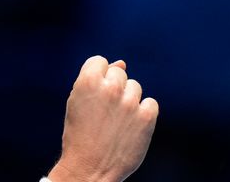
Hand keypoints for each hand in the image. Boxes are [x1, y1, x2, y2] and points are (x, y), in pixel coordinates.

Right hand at [47, 56, 157, 181]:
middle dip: (113, 87)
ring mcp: (129, 102)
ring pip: (135, 87)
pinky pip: (151, 103)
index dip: (97, 77)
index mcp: (88, 81)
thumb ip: (96, 78)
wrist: (89, 168)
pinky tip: (131, 126)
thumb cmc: (80, 133)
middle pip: (119, 73)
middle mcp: (109, 88)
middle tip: (104, 110)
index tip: (94, 94)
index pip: (100, 61)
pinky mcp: (146, 117)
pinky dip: (143, 112)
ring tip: (116, 120)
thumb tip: (123, 62)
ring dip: (128, 99)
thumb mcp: (78, 101)